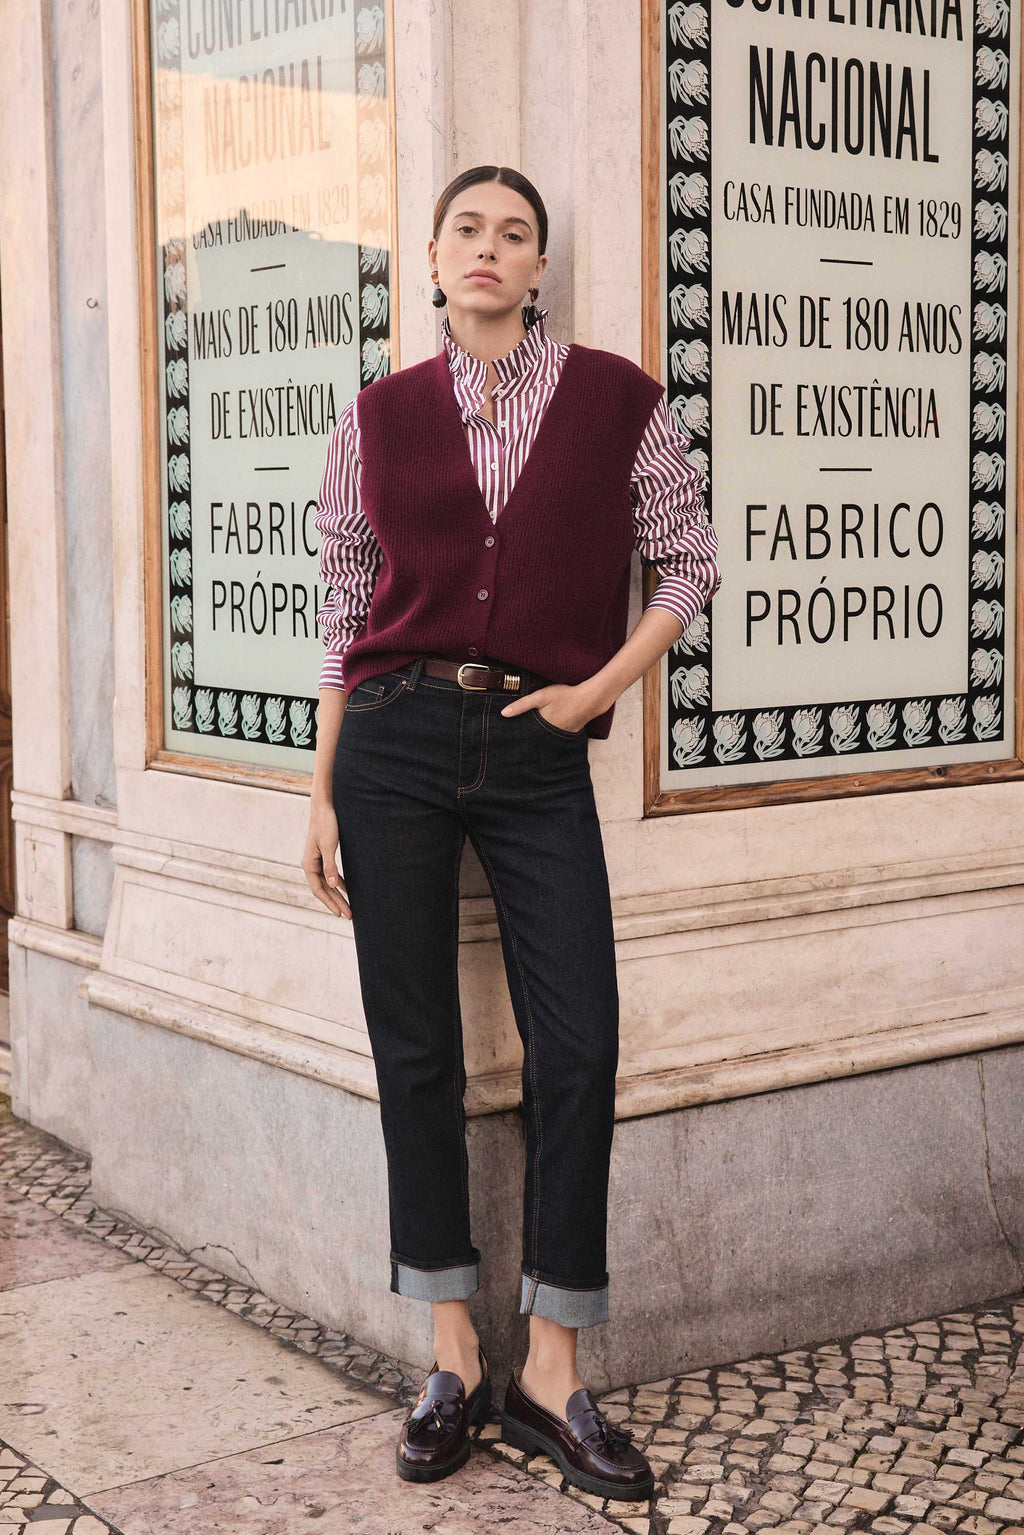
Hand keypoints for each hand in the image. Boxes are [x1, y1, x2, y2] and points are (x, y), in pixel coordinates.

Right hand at [302, 800, 351, 918]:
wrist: (324, 807)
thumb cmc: (326, 824)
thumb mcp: (328, 845)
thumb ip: (330, 866)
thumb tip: (332, 885)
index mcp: (309, 864)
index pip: (319, 889)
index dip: (329, 902)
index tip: (339, 914)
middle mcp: (311, 864)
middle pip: (324, 889)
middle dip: (336, 903)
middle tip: (349, 916)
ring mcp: (317, 861)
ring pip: (328, 883)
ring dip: (338, 895)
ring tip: (349, 907)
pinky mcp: (324, 855)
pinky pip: (331, 875)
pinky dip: (339, 883)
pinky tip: (348, 890)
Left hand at [499, 681, 593, 734]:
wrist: (590, 699)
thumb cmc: (565, 695)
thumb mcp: (541, 696)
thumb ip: (522, 705)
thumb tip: (504, 714)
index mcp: (541, 727)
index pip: (525, 736)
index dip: (517, 738)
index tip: (508, 740)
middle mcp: (550, 735)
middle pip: (534, 740)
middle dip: (526, 740)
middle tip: (517, 741)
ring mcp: (561, 736)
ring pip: (545, 740)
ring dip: (538, 739)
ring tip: (531, 737)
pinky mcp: (569, 734)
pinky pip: (556, 738)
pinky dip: (551, 736)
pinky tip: (548, 731)